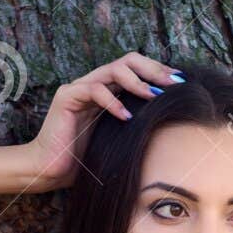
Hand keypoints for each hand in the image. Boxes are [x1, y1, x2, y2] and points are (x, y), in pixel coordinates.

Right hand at [23, 52, 181, 188]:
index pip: (137, 69)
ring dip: (137, 82)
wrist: (51, 171)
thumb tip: (170, 119)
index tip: (180, 83)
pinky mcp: (66, 98)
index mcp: (109, 91)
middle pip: (128, 60)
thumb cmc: (86, 160)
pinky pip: (94, 90)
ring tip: (153, 97)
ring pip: (112, 70)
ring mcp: (79, 88)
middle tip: (173, 83)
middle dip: (153, 69)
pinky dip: (112, 102)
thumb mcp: (120, 139)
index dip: (159, 72)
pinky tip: (126, 117)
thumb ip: (138, 124)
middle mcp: (95, 84)